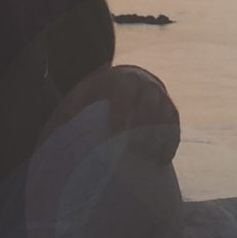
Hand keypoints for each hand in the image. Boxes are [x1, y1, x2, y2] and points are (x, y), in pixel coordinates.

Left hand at [58, 64, 180, 162]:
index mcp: (121, 78)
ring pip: (166, 114)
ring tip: (147, 156)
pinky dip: (170, 143)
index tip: (114, 132)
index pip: (123, 91)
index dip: (120, 111)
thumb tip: (62, 126)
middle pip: (149, 102)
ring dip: (159, 136)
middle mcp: (145, 84)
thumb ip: (75, 106)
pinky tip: (161, 159)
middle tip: (134, 147)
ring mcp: (161, 97)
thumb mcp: (87, 93)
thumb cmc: (102, 93)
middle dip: (143, 125)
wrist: (129, 81)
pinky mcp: (171, 111)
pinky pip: (175, 127)